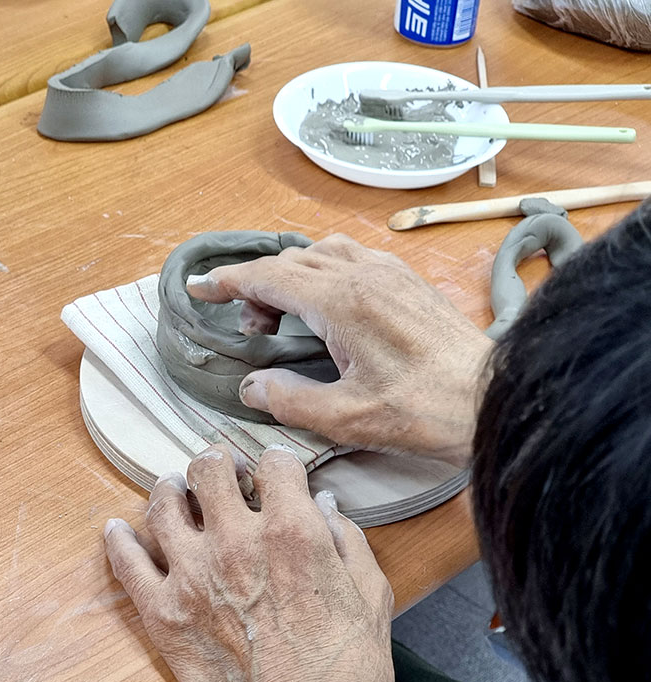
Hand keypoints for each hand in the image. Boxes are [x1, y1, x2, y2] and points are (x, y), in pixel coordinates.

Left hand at [104, 444, 394, 681]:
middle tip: (218, 471)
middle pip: (208, 470)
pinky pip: (127, 562)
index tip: (272, 472)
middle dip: (216, 463)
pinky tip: (119, 529)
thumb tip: (324, 506)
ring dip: (169, 491)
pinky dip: (120, 540)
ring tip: (174, 491)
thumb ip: (347, 540)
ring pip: (163, 505)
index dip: (275, 463)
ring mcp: (192, 574)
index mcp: (290, 530)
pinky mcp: (163, 611)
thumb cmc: (346, 667)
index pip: (273, 464)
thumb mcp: (370, 595)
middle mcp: (235, 541)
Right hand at [186, 234, 491, 464]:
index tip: (200, 288)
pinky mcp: (406, 280)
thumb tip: (252, 385)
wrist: (493, 399)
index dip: (228, 281)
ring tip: (283, 315)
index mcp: (341, 302)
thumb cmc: (424, 411)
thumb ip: (289, 400)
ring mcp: (388, 272)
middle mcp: (363, 274)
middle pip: (290, 261)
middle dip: (256, 286)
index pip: (268, 277)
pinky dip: (321, 268)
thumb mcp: (347, 419)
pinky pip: (350, 255)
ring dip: (290, 274)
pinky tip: (326, 301)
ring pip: (320, 252)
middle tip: (249, 328)